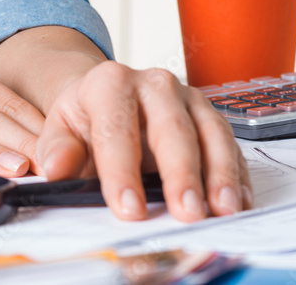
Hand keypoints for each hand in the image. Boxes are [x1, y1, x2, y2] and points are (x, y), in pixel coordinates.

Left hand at [34, 61, 250, 221]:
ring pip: (211, 134)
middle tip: (185, 212)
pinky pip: (230, 145)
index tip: (128, 209)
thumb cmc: (85, 119)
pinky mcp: (211, 116)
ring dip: (219, 174)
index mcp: (110, 82)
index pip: (116, 128)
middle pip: (172, 129)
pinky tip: (238, 201)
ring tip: (222, 209)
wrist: (107, 97)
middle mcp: (154, 84)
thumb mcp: (59, 129)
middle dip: (180, 174)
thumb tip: (56, 169)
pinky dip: (236, 175)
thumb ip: (57, 149)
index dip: (122, 171)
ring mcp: (188, 98)